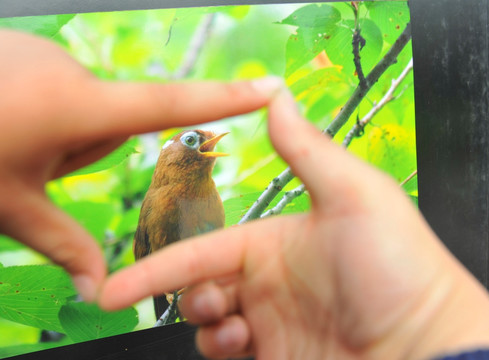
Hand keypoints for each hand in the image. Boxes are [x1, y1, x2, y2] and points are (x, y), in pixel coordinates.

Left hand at [0, 30, 280, 300]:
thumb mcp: (7, 208)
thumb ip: (64, 244)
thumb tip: (99, 289)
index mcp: (77, 106)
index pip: (171, 104)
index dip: (225, 100)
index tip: (269, 89)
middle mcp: (70, 71)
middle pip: (109, 121)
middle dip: (80, 149)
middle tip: (27, 161)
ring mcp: (44, 53)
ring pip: (79, 105)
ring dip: (57, 131)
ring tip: (9, 138)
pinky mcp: (25, 48)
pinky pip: (54, 83)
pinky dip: (38, 108)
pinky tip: (1, 117)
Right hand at [99, 89, 488, 358]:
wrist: (428, 344)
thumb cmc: (398, 268)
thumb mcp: (354, 195)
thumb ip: (307, 149)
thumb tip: (276, 95)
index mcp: (278, 242)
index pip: (207, 249)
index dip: (162, 266)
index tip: (121, 285)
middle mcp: (270, 283)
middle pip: (200, 287)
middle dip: (185, 295)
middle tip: (208, 300)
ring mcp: (273, 324)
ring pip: (208, 323)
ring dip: (204, 323)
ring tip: (231, 324)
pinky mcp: (277, 357)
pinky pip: (226, 352)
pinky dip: (219, 348)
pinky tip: (240, 342)